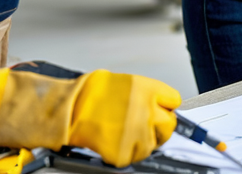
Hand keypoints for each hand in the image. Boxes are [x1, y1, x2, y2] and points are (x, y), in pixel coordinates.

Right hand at [0, 66, 179, 166]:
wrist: (66, 109)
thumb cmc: (89, 94)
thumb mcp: (124, 83)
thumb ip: (145, 95)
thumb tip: (158, 104)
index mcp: (148, 90)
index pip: (174, 100)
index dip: (167, 106)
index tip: (163, 111)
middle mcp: (147, 111)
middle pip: (170, 125)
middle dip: (160, 127)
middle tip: (146, 126)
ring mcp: (137, 134)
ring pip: (153, 144)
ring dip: (143, 141)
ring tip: (125, 133)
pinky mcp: (124, 153)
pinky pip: (134, 158)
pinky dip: (126, 153)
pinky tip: (115, 142)